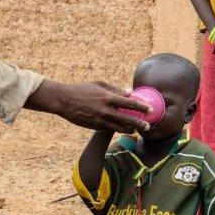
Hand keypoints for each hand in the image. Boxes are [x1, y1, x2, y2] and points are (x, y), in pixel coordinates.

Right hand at [25, 80, 150, 132]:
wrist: (64, 100)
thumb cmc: (82, 89)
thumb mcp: (99, 85)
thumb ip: (115, 89)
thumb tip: (129, 92)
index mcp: (108, 97)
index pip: (130, 103)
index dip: (142, 107)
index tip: (150, 110)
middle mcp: (106, 110)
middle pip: (127, 119)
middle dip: (139, 123)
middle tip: (148, 126)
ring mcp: (100, 120)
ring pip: (119, 127)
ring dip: (129, 129)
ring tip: (136, 129)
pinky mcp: (95, 126)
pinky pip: (110, 129)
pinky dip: (117, 129)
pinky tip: (122, 128)